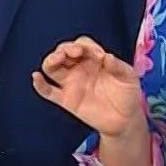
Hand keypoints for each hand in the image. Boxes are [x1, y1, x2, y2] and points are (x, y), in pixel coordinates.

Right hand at [31, 36, 145, 138]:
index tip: (98, 55)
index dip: (87, 46)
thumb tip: (107, 56)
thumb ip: (119, 66)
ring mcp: (71, 83)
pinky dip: (40, 84)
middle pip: (64, 52)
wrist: (125, 120)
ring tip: (58, 59)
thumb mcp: (129, 77)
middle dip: (66, 48)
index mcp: (94, 59)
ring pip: (52, 67)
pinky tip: (36, 77)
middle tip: (74, 52)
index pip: (83, 45)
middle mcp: (80, 68)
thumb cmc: (127, 95)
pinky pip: (48, 91)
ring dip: (51, 60)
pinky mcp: (66, 100)